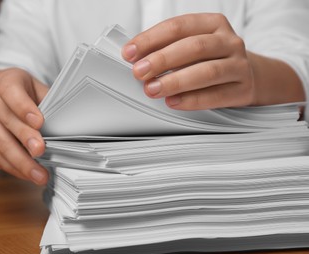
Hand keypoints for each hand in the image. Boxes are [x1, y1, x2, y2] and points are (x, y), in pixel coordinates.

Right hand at [0, 68, 49, 184]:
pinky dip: (13, 168)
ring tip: (39, 175)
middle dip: (26, 139)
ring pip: (0, 144)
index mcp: (5, 82)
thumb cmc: (17, 92)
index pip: (12, 93)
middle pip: (8, 121)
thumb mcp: (32, 87)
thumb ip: (47, 100)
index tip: (39, 122)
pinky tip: (27, 175)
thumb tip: (66, 121)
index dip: (25, 108)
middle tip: (40, 151)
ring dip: (21, 162)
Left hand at [122, 13, 304, 109]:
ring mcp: (238, 65)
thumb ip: (168, 48)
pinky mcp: (242, 89)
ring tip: (152, 89)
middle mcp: (228, 41)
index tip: (129, 53)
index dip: (151, 39)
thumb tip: (135, 59)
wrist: (251, 75)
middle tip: (139, 72)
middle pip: (194, 47)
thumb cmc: (212, 59)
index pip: (178, 26)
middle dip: (162, 60)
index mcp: (213, 24)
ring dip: (175, 81)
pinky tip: (173, 102)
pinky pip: (216, 95)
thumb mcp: (194, 46)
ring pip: (207, 71)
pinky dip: (192, 100)